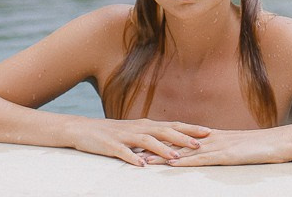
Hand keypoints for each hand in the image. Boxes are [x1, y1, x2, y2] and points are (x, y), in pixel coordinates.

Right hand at [70, 117, 210, 166]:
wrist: (83, 129)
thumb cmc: (112, 133)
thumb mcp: (135, 133)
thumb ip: (153, 137)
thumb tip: (174, 143)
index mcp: (146, 125)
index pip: (172, 125)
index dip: (190, 128)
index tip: (208, 132)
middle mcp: (138, 128)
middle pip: (164, 131)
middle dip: (182, 138)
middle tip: (200, 144)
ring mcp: (124, 136)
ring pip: (147, 141)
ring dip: (162, 149)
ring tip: (176, 157)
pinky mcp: (111, 145)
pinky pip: (123, 152)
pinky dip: (133, 158)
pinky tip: (141, 165)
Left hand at [140, 127, 287, 166]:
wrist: (280, 142)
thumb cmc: (261, 148)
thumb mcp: (237, 149)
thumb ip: (222, 150)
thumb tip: (209, 155)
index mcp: (212, 137)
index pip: (180, 139)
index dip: (160, 141)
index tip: (142, 144)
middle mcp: (210, 140)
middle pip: (176, 144)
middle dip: (154, 147)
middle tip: (132, 150)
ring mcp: (218, 147)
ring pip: (185, 152)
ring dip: (163, 156)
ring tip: (144, 159)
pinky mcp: (226, 156)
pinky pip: (202, 159)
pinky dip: (186, 161)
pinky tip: (173, 163)